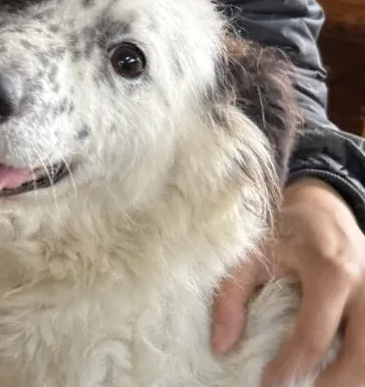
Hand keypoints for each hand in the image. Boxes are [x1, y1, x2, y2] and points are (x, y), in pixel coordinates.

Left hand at [210, 178, 364, 385]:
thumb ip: (231, 297)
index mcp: (331, 271)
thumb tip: (221, 345)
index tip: (268, 383)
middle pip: (361, 357)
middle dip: (334, 386)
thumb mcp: (250, 255)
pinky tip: (339, 369)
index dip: (290, 367)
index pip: (312, 337)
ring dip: (354, 377)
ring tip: (321, 384)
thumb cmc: (282, 228)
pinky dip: (362, 359)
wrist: (321, 202)